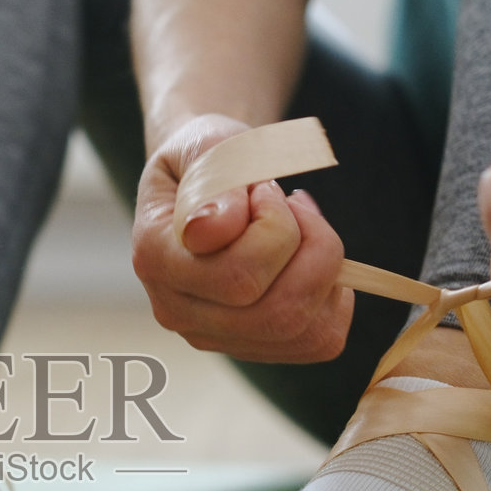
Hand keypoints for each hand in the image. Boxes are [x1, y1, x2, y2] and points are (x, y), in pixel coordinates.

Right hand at [130, 114, 351, 363]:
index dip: (275, 223)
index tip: (263, 188)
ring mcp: (210, 336)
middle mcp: (174, 309)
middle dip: (313, 248)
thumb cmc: (210, 158)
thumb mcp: (210, 144)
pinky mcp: (247, 346)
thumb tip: (212, 231)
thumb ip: (214, 180)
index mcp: (155, 257)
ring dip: (325, 270)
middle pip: (277, 312)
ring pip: (302, 330)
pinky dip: (335, 298)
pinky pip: (319, 341)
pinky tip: (310, 261)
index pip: (239, 274)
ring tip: (305, 230)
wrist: (202, 182)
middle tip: (297, 206)